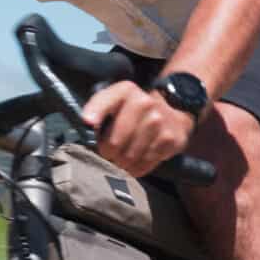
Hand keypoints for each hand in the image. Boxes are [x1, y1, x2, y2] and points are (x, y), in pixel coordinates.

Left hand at [80, 80, 194, 177]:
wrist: (172, 108)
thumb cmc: (132, 109)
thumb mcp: (113, 100)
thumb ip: (97, 109)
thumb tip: (86, 124)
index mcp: (126, 91)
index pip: (104, 104)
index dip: (94, 116)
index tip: (88, 124)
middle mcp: (145, 104)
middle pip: (115, 143)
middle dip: (107, 152)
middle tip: (108, 152)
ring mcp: (160, 123)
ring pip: (129, 157)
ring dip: (121, 163)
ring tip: (121, 157)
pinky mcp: (171, 140)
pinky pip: (145, 164)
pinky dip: (136, 168)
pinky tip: (134, 161)